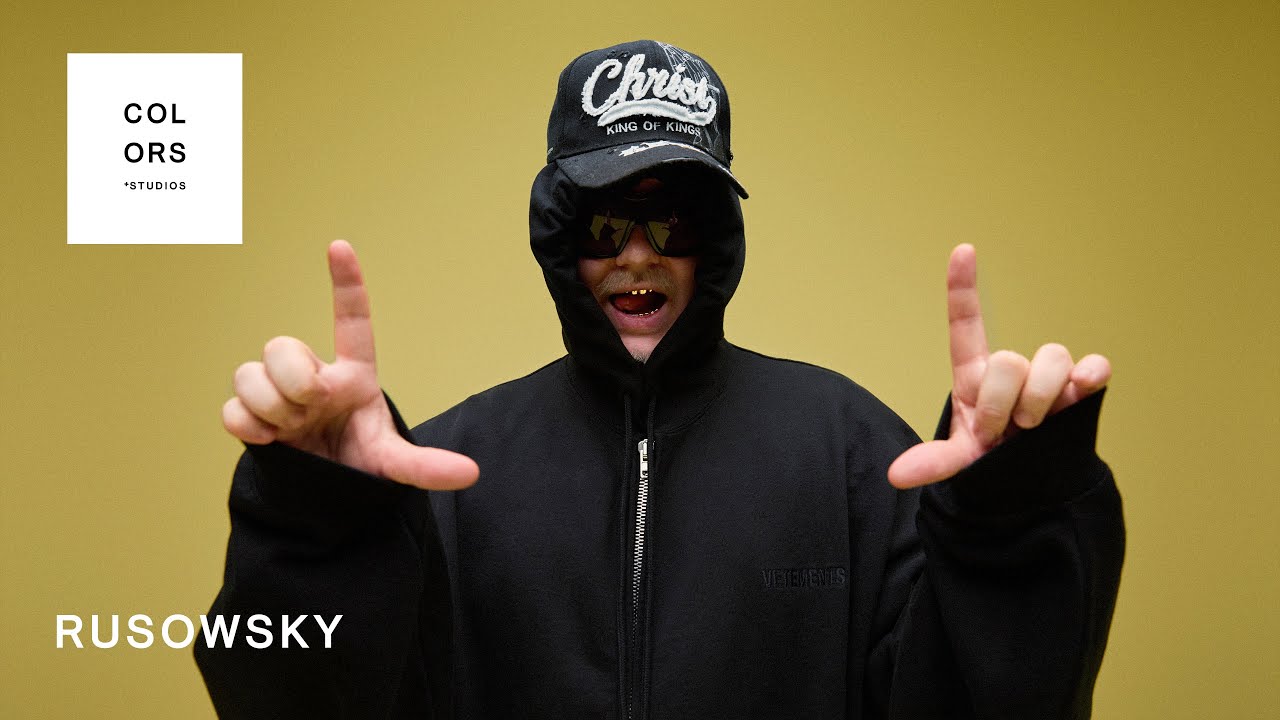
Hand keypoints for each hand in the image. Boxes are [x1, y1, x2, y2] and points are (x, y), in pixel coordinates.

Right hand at [220, 240, 478, 489]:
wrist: (327, 497)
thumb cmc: (361, 464)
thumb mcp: (393, 464)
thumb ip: (425, 466)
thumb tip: (470, 473)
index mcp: (352, 375)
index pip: (351, 321)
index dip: (346, 283)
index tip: (340, 245)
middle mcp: (311, 375)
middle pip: (280, 345)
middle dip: (294, 380)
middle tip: (311, 409)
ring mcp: (277, 394)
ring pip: (249, 373)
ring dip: (270, 405)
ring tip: (293, 429)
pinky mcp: (250, 416)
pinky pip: (232, 409)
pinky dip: (248, 425)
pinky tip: (270, 442)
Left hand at [886, 244, 1110, 488]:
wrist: (1029, 484)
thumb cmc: (991, 462)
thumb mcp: (959, 462)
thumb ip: (933, 464)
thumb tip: (897, 475)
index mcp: (974, 376)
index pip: (966, 324)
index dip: (963, 287)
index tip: (963, 249)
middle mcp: (1013, 369)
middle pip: (1008, 359)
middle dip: (1000, 404)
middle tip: (1000, 432)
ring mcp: (1049, 377)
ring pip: (1051, 357)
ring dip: (1040, 398)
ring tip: (1033, 428)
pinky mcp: (1081, 389)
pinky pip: (1093, 367)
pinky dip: (1091, 373)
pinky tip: (1084, 386)